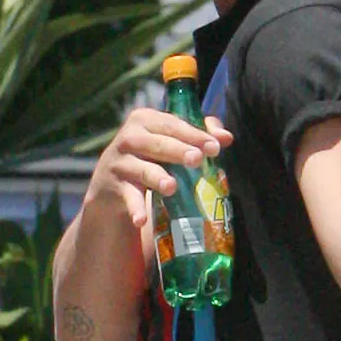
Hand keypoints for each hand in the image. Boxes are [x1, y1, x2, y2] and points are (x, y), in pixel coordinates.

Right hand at [87, 107, 233, 229]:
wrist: (114, 184)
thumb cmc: (151, 157)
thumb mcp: (170, 141)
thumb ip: (198, 134)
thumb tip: (227, 137)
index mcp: (145, 120)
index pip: (172, 124)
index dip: (194, 135)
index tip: (215, 147)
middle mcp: (129, 137)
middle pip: (157, 144)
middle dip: (178, 151)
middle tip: (197, 159)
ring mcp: (120, 163)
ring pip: (142, 169)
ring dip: (156, 177)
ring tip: (171, 186)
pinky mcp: (115, 187)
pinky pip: (128, 197)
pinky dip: (134, 208)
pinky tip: (141, 220)